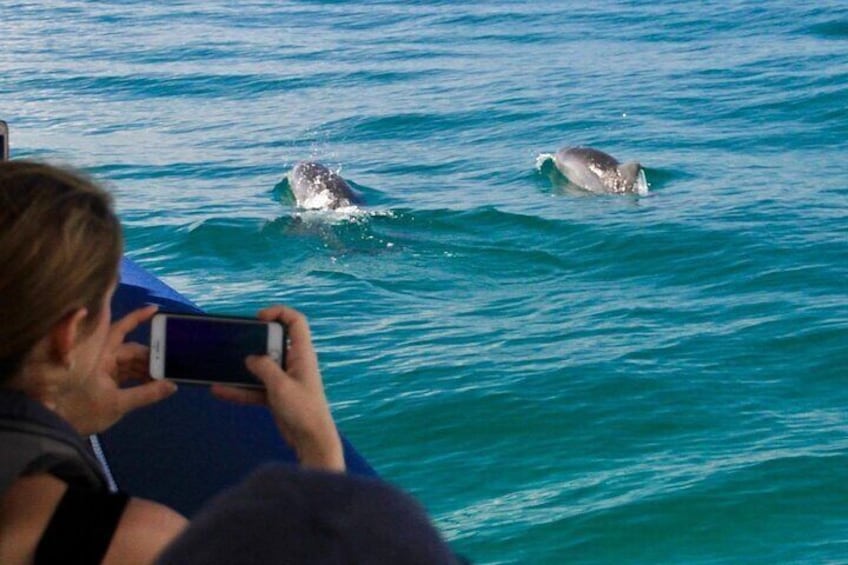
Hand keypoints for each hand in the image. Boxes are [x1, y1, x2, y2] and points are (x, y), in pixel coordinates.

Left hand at [66, 305, 176, 434]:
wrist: (55, 427)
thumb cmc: (82, 411)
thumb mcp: (117, 404)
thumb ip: (147, 394)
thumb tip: (172, 385)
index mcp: (101, 355)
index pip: (122, 330)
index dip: (138, 318)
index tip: (156, 310)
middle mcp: (101, 357)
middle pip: (131, 350)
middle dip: (151, 356)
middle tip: (172, 363)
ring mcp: (102, 369)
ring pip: (129, 363)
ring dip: (146, 369)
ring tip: (165, 377)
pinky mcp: (102, 381)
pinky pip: (125, 373)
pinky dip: (138, 377)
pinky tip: (152, 383)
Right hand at [211, 305, 344, 471]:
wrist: (311, 441)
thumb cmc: (303, 410)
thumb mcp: (280, 386)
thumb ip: (264, 368)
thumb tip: (250, 358)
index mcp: (302, 354)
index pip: (296, 322)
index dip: (279, 313)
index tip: (258, 318)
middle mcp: (294, 363)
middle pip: (274, 342)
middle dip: (254, 342)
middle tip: (236, 343)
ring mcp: (285, 379)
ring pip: (261, 366)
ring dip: (243, 368)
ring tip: (222, 364)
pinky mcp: (277, 395)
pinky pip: (255, 387)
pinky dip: (240, 390)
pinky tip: (220, 391)